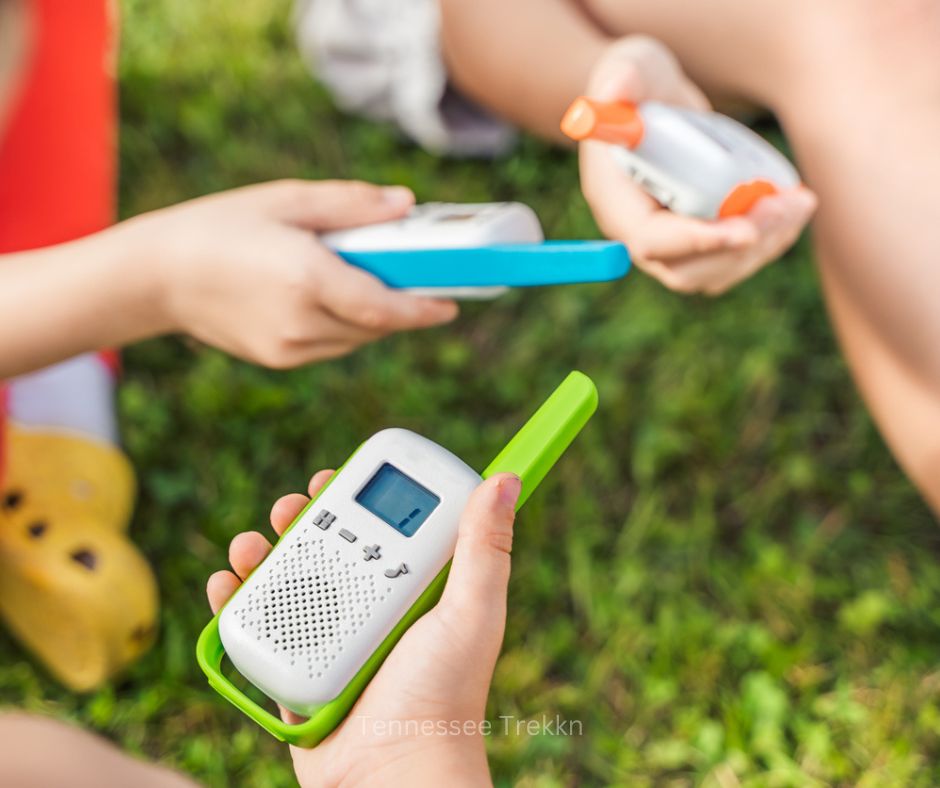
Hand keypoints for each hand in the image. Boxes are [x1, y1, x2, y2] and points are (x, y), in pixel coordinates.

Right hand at [122, 180, 457, 367]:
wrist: (156, 277)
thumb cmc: (219, 227)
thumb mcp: (287, 200)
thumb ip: (352, 204)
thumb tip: (405, 204)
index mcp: (308, 279)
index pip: (386, 308)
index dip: (425, 309)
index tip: (452, 304)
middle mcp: (303, 322)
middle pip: (377, 325)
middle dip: (401, 306)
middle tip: (416, 280)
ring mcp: (290, 348)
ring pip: (356, 338)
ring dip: (372, 316)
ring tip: (365, 281)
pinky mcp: (279, 359)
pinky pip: (331, 344)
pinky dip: (343, 324)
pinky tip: (327, 295)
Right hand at [207, 470, 521, 787]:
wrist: (394, 777)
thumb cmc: (444, 698)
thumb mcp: (472, 614)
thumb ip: (485, 549)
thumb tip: (505, 480)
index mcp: (410, 589)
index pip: (382, 527)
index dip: (357, 497)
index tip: (337, 475)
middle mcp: (369, 608)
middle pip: (327, 546)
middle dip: (301, 517)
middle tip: (289, 507)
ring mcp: (330, 639)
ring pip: (287, 580)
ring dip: (260, 551)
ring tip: (250, 543)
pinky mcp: (294, 672)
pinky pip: (258, 630)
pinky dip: (235, 603)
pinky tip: (225, 585)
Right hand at [579, 36, 816, 294]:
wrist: (654, 101)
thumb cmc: (639, 84)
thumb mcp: (630, 70)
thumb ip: (621, 78)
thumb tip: (615, 90)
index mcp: (615, 202)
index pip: (650, 241)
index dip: (695, 241)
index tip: (744, 231)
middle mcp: (640, 233)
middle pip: (686, 270)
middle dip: (738, 248)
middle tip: (782, 208)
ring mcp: (672, 243)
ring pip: (717, 271)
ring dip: (764, 244)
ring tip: (799, 202)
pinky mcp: (700, 241)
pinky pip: (735, 260)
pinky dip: (770, 241)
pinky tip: (793, 206)